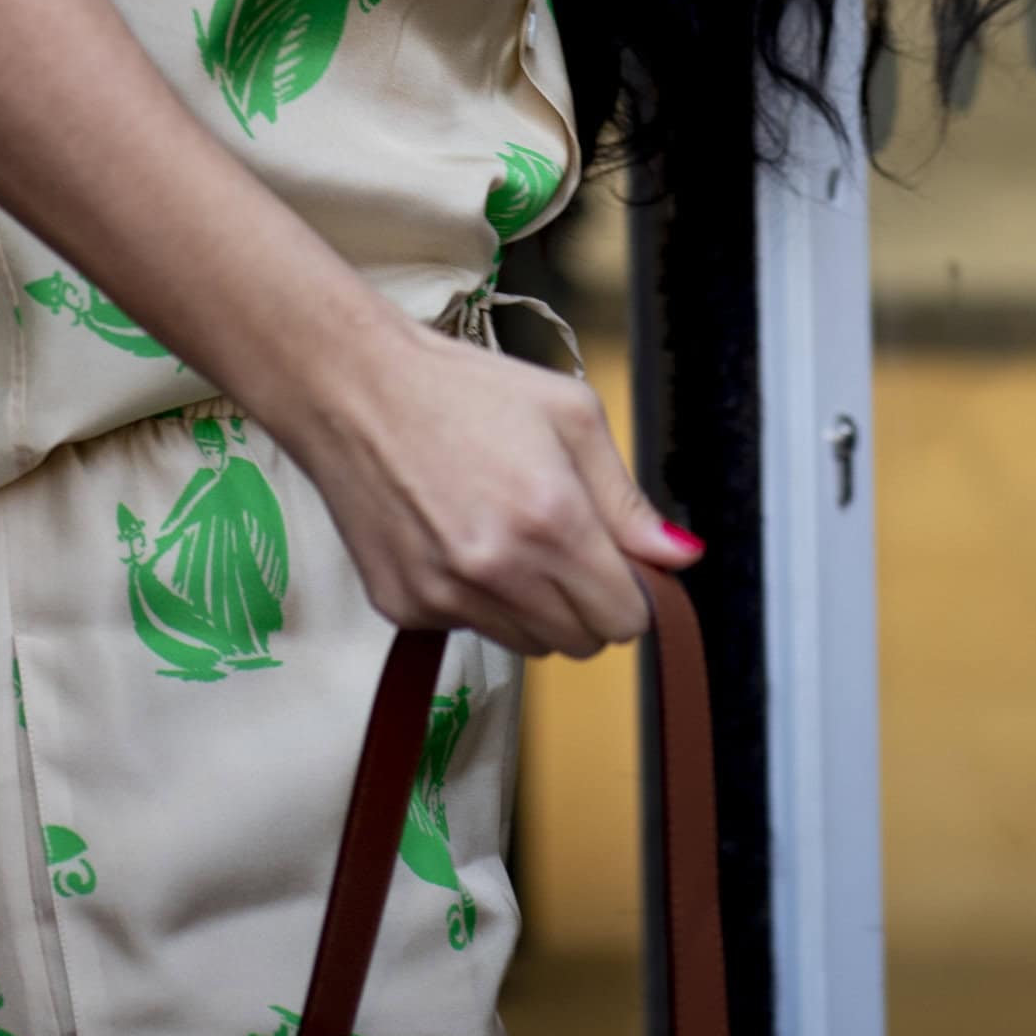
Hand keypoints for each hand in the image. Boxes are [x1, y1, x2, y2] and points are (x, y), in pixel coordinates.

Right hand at [283, 317, 703, 659]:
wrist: (353, 391)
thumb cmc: (464, 390)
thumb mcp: (568, 414)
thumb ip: (628, 499)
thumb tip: (681, 557)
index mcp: (553, 520)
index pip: (627, 619)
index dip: (630, 591)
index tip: (611, 560)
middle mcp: (500, 570)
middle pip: (581, 642)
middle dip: (584, 602)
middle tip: (556, 542)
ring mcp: (447, 595)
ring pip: (527, 645)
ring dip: (531, 606)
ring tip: (501, 534)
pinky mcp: (403, 608)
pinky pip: (468, 629)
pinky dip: (474, 599)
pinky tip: (453, 539)